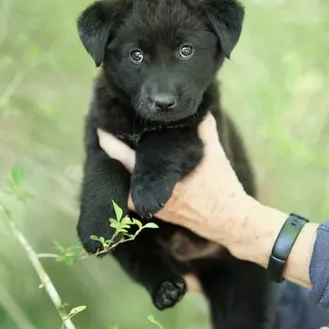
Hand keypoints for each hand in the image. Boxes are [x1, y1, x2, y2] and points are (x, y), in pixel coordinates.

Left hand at [98, 113, 251, 242]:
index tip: (101, 128)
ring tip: (116, 149)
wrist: (227, 219)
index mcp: (158, 177)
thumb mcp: (214, 153)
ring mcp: (150, 204)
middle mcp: (149, 193)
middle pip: (117, 171)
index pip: (123, 157)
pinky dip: (130, 181)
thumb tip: (199, 108)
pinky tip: (130, 170)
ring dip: (119, 169)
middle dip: (111, 152)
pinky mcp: (156, 211)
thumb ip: (204, 129)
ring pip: (124, 185)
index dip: (109, 142)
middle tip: (105, 134)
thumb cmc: (221, 187)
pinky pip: (134, 194)